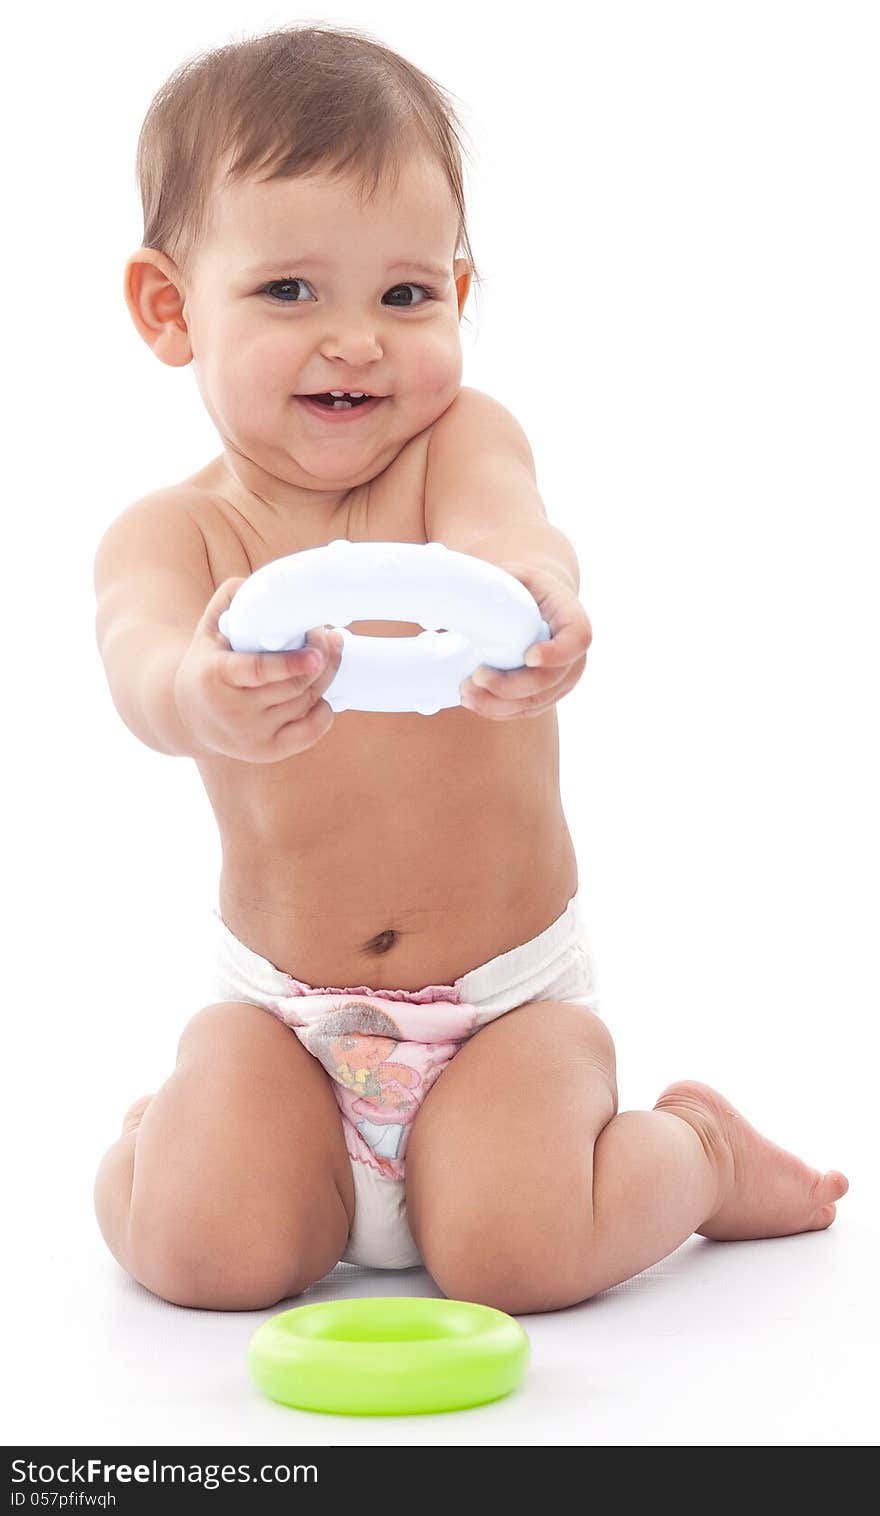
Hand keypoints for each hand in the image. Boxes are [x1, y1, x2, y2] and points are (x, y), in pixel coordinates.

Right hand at [174, 578, 344, 761]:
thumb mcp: (207, 630)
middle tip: (328, 638)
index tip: (317, 650)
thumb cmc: (206, 664)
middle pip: (293, 686)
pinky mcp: (265, 752)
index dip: (292, 662)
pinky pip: (308, 733)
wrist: (187, 715)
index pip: (259, 671)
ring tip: (326, 656)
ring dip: (323, 679)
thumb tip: (254, 584)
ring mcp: (249, 735)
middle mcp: (232, 710)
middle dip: (319, 660)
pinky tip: (323, 695)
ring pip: (304, 704)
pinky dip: (323, 713)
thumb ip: (229, 601)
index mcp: (215, 675)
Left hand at [459, 562, 590, 719]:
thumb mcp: (515, 575)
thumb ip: (496, 585)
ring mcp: (561, 680)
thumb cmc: (523, 588)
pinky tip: (473, 701)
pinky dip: (497, 710)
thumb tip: (458, 600)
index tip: (528, 656)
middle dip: (511, 686)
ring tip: (466, 692)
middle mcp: (574, 655)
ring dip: (498, 703)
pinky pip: (524, 710)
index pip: (577, 639)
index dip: (556, 653)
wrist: (534, 605)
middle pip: (550, 680)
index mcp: (572, 619)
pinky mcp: (544, 696)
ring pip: (535, 702)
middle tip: (477, 677)